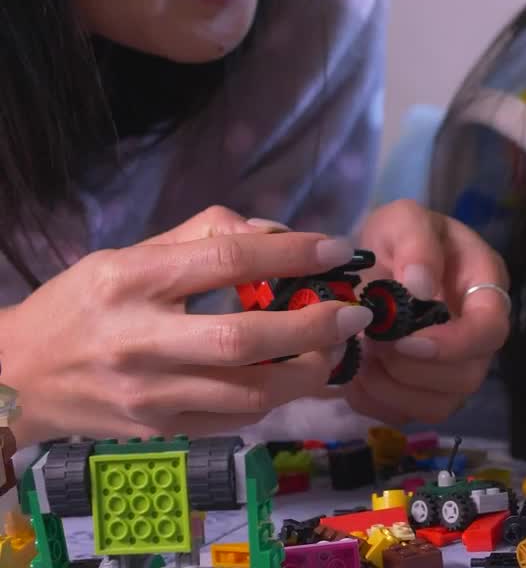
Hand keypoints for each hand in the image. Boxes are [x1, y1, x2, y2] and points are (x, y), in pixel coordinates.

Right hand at [0, 206, 368, 447]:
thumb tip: (279, 235)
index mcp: (132, 280)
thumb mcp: (131, 254)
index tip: (337, 250)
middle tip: (354, 314)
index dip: (290, 254)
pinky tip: (291, 376)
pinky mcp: (159, 429)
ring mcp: (149, 393)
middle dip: (313, 327)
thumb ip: (206, 236)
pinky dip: (274, 398)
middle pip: (245, 338)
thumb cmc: (85, 303)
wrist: (18, 375)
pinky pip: (236, 419)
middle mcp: (139, 338)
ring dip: (307, 372)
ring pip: (249, 392)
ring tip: (333, 349)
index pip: (225, 260)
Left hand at [343, 200, 509, 424]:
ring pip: (440, 405)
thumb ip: (416, 244)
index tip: (406, 340)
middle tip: (372, 343)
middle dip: (413, 369)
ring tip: (361, 357)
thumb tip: (419, 288)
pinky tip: (356, 374)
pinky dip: (375, 402)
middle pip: (467, 377)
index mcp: (484, 289)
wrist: (374, 260)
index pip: (490, 331)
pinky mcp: (423, 390)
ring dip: (392, 389)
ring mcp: (453, 367)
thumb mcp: (403, 220)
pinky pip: (406, 415)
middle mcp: (477, 336)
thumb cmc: (397, 237)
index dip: (453, 345)